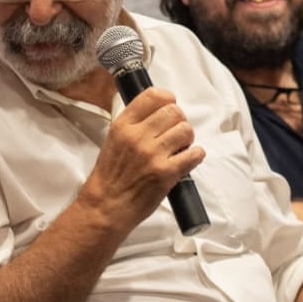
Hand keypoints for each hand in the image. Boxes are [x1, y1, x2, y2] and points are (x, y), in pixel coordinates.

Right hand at [80, 86, 205, 229]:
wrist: (106, 206)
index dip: (168, 99)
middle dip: (179, 121)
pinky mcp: (166, 173)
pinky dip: (195, 155)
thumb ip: (134, 123)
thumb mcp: (114, 140)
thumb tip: (160, 110)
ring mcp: (153, 154)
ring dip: (187, 138)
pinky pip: (194, 154)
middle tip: (175, 133)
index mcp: (123, 125)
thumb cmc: (110, 176)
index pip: (153, 96)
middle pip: (174, 111)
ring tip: (179, 147)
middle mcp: (138, 136)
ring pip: (186, 130)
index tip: (170, 106)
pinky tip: (187, 159)